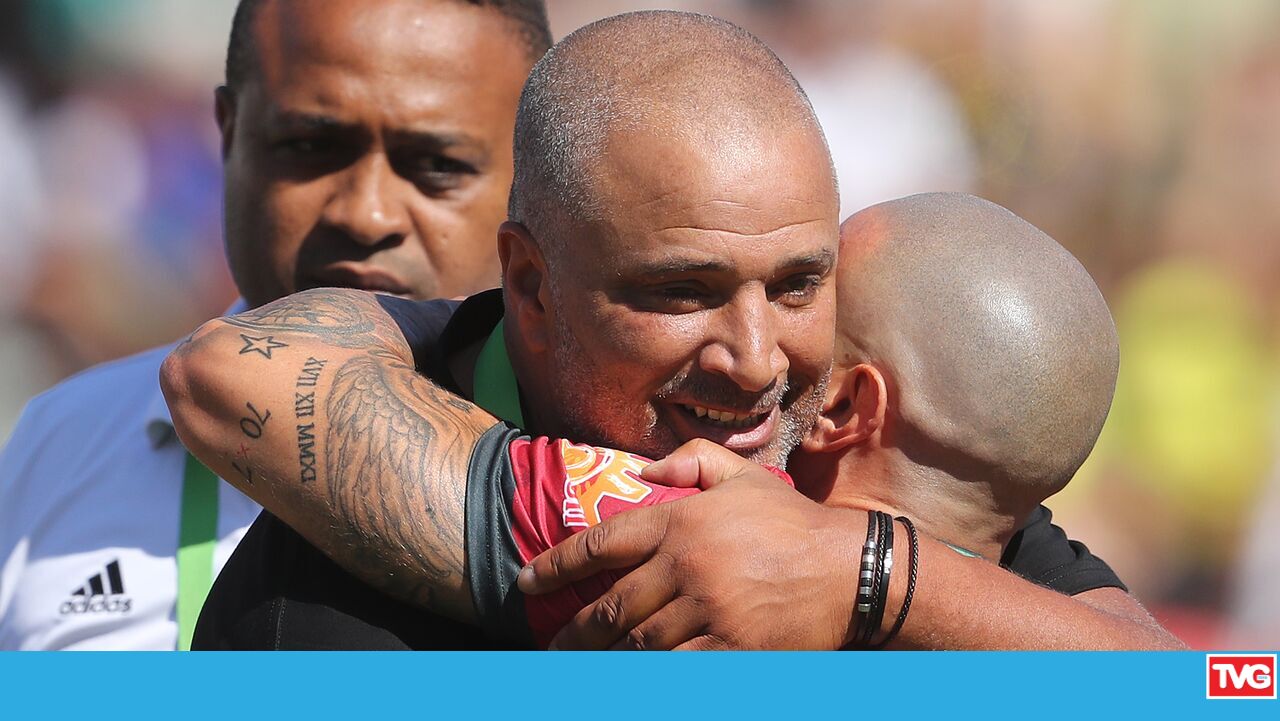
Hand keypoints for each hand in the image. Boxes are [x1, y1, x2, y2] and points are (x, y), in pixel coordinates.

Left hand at [517, 440, 864, 648]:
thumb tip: (641, 468)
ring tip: (583, 670)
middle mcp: (686, 566)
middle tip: (553, 648)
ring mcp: (708, 611)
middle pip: (612, 607)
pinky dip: (649, 678)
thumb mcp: (742, 476)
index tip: (526, 580)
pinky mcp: (731, 650)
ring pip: (638, 645)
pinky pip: (676, 670)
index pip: (602, 543)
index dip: (556, 565)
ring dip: (606, 661)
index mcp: (681, 520)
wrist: (851, 569)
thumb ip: (690, 462)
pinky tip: (630, 680)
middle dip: (575, 632)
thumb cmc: (791, 522)